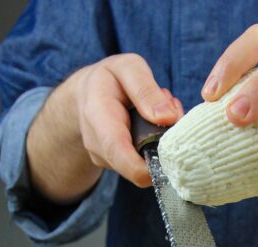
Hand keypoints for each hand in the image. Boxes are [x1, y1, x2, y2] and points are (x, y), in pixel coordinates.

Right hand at [72, 53, 183, 186]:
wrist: (86, 93)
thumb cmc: (110, 78)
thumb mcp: (128, 68)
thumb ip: (146, 90)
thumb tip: (168, 118)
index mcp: (98, 115)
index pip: (119, 153)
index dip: (144, 168)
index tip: (169, 162)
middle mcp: (97, 143)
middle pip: (137, 166)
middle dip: (163, 146)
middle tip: (171, 111)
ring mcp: (105, 158)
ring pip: (144, 164)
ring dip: (161, 143)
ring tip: (158, 113)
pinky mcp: (115, 164)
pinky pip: (142, 162)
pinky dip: (154, 146)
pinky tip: (150, 125)